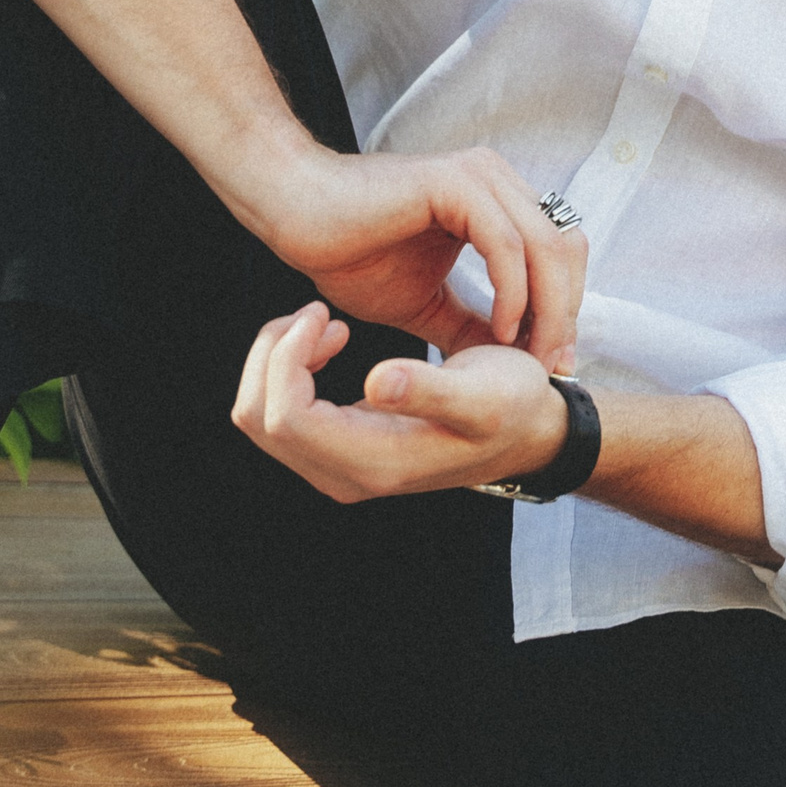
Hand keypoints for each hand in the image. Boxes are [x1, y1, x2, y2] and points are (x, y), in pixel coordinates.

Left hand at [232, 302, 570, 500]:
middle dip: (272, 356)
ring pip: (261, 415)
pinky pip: (282, 412)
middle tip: (317, 311)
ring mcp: (338, 466)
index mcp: (374, 461)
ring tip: (325, 322)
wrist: (529, 432)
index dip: (286, 360)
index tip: (324, 314)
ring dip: (279, 360)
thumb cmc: (513, 405)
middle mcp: (345, 474)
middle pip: (256, 419)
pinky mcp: (339, 448)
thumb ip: (428, 390)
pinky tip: (334, 339)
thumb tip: (375, 381)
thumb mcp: (485, 391)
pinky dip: (291, 370)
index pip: (284, 417)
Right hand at [264, 145, 585, 364]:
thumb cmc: (349, 252)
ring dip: (548, 309)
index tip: (557, 363)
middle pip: (567, 247)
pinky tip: (502, 330)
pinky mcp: (454, 184)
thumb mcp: (426, 303)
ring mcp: (478, 177)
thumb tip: (509, 361)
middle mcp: (495, 180)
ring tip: (531, 357)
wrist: (294, 214)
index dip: (567, 307)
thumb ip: (469, 325)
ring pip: (546, 246)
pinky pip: (505, 242)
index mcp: (495, 201)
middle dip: (567, 312)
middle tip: (555, 367)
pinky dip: (513, 291)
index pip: (561, 251)